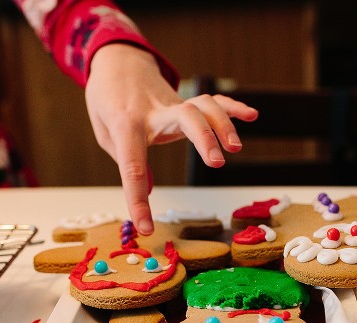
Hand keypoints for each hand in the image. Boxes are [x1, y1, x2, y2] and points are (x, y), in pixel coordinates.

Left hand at [85, 43, 257, 234]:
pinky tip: (252, 116)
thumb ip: (125, 159)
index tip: (146, 228)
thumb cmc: (106, 101)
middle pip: (184, 118)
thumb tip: (149, 190)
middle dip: (203, 139)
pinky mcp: (185, 99)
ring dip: (223, 124)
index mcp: (126, 124)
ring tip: (235, 148)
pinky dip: (232, 108)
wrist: (115, 60)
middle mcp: (154, 111)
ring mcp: (173, 103)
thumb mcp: (105, 132)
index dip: (139, 201)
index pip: (133, 166)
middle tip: (217, 164)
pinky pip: (212, 101)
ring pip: (203, 106)